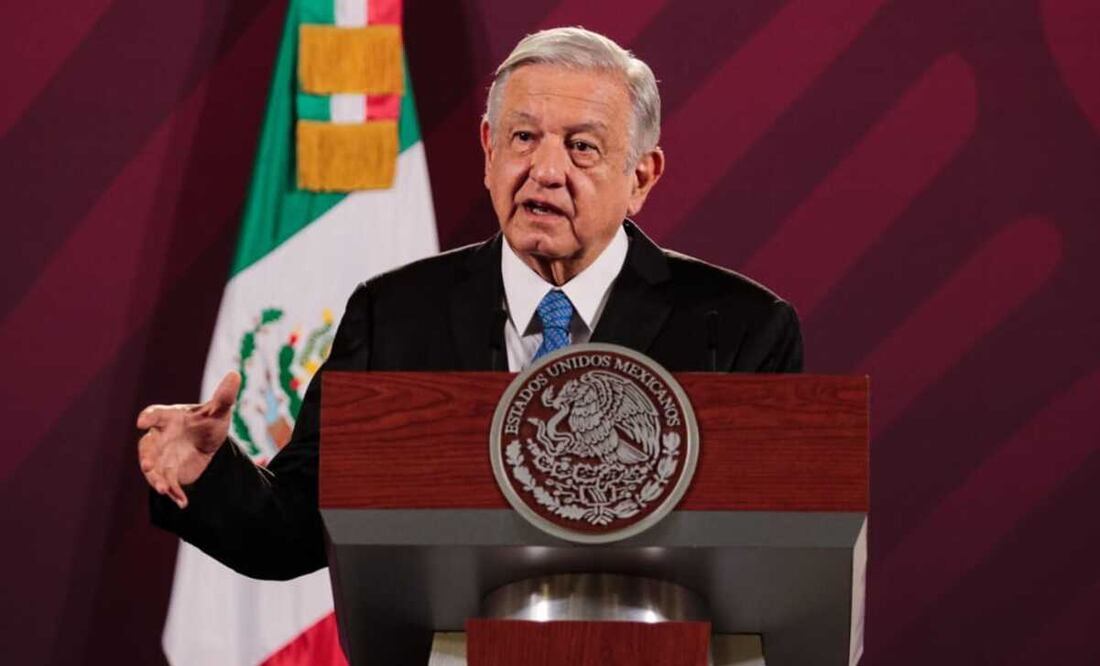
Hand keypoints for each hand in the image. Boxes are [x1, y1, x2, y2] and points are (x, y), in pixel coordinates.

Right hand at [137, 372, 239, 508]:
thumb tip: (236, 374)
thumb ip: (224, 396)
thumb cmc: (208, 421)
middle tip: (147, 464)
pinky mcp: (168, 472)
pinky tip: (182, 502)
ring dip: (156, 479)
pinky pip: (167, 483)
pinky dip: (174, 493)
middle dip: (146, 456)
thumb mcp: (219, 411)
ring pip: (153, 468)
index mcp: (170, 417)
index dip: (149, 417)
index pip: (156, 414)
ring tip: (164, 489)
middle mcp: (160, 437)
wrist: (208, 442)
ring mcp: (162, 456)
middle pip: (148, 446)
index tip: (142, 421)